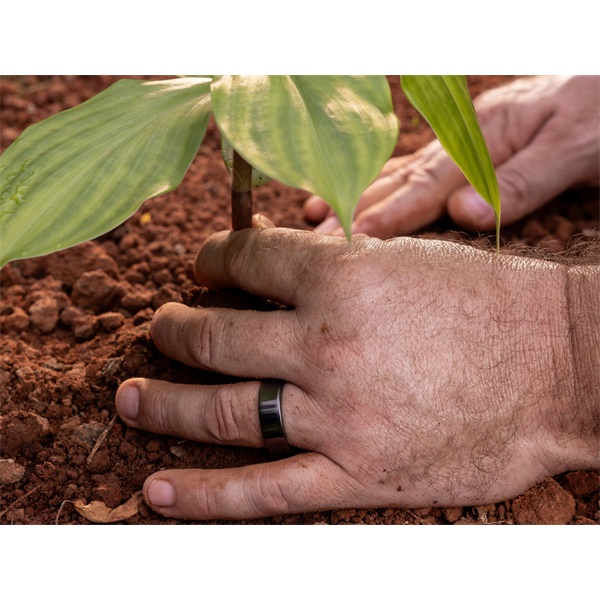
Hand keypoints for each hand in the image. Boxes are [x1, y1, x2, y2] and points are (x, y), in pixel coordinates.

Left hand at [115, 228, 594, 519]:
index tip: (200, 264)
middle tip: (157, 326)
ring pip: (223, 413)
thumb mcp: (409, 260)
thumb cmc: (490, 301)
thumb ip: (341, 262)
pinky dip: (206, 495)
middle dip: (175, 329)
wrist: (559, 363)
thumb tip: (287, 261)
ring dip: (165, 403)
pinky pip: (265, 491)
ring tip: (131, 397)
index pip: (249, 260)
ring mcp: (337, 415)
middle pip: (218, 338)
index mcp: (342, 278)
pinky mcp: (358, 474)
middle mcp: (327, 345)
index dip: (213, 257)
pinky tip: (158, 491)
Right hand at [304, 76, 599, 237]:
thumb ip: (522, 181)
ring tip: (315, 210)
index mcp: (486, 135)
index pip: (428, 184)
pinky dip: (388, 180)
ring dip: (359, 194)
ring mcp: (464, 141)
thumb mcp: (576, 144)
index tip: (353, 238)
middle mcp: (465, 138)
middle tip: (314, 238)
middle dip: (356, 210)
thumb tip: (462, 213)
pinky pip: (421, 166)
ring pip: (401, 172)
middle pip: (401, 179)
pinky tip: (366, 188)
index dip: (389, 213)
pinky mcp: (470, 147)